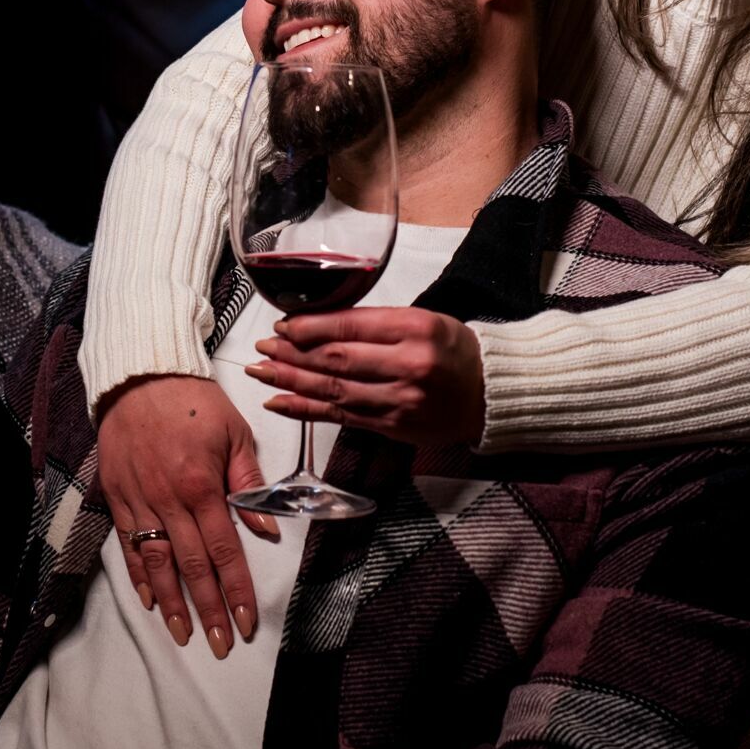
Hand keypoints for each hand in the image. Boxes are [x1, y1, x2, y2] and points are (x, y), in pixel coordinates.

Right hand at [94, 374, 279, 659]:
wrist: (140, 374)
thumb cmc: (193, 400)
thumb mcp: (234, 432)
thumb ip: (250, 482)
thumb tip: (266, 527)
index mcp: (202, 484)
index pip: (224, 549)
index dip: (235, 589)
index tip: (245, 621)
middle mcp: (168, 498)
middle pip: (192, 566)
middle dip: (208, 608)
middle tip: (220, 643)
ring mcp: (139, 499)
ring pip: (157, 562)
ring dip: (173, 603)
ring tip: (185, 634)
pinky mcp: (117, 495)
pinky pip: (129, 543)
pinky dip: (139, 575)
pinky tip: (150, 600)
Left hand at [247, 306, 484, 445]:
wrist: (488, 395)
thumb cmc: (454, 351)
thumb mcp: (424, 320)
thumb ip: (377, 322)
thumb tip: (320, 324)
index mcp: (416, 330)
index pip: (351, 326)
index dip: (311, 327)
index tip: (284, 325)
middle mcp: (407, 367)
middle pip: (337, 360)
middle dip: (293, 353)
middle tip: (263, 346)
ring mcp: (398, 402)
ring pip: (333, 390)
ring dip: (291, 381)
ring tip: (261, 370)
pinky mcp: (392, 428)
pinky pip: (340, 417)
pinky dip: (306, 410)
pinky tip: (279, 402)